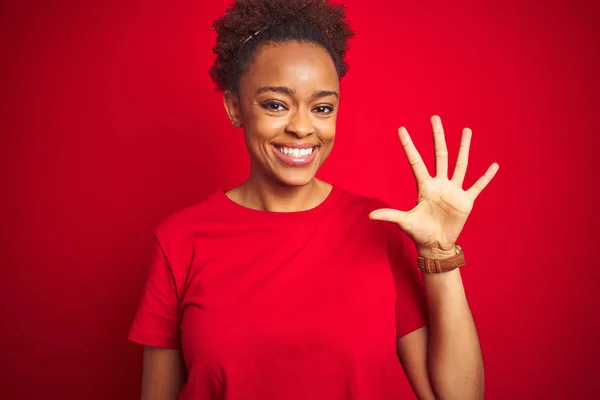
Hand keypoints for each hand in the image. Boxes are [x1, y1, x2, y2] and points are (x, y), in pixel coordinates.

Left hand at [369, 115, 498, 257]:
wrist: (436, 245)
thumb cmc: (418, 233)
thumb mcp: (404, 222)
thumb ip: (390, 215)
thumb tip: (370, 216)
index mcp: (424, 186)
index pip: (415, 161)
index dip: (408, 145)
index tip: (401, 129)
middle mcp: (439, 184)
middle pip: (439, 155)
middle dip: (437, 136)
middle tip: (434, 118)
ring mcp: (454, 191)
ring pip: (460, 164)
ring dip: (464, 148)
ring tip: (467, 130)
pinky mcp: (466, 201)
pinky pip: (478, 186)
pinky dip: (486, 177)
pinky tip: (494, 165)